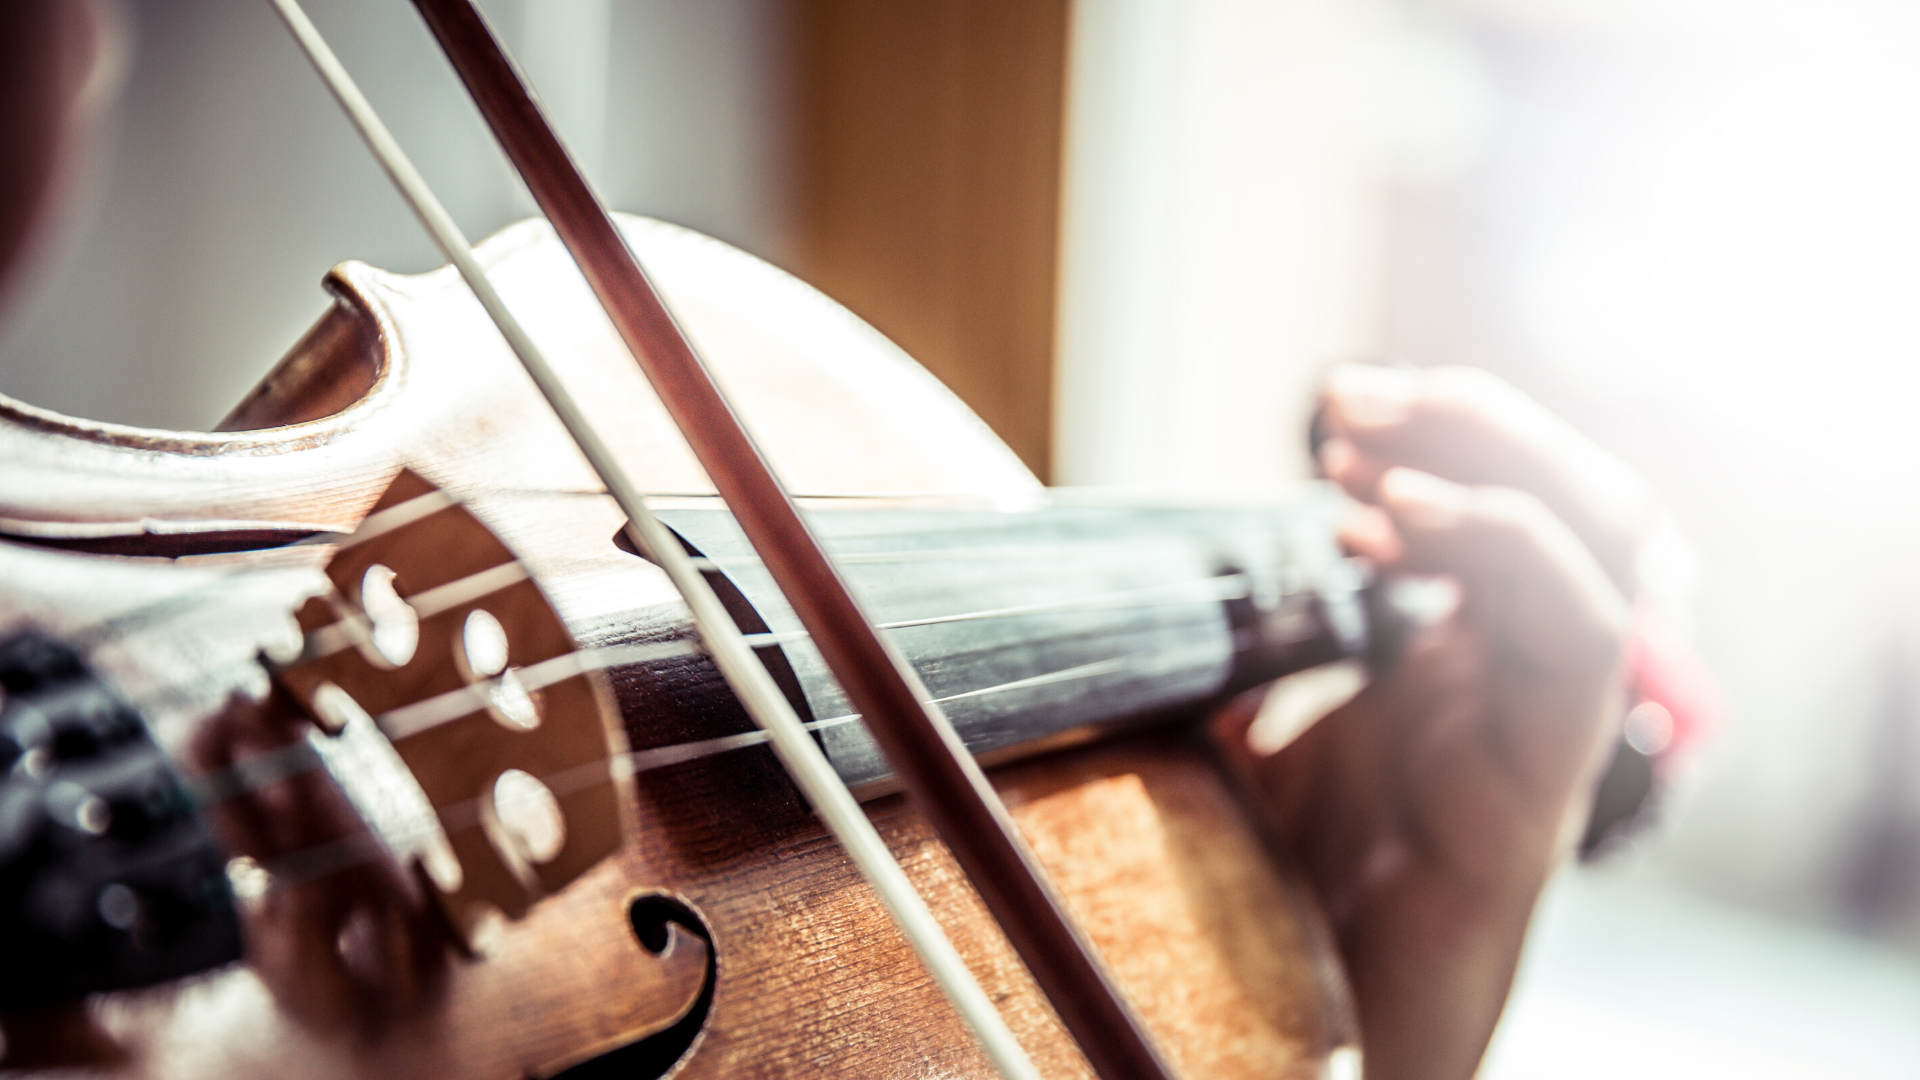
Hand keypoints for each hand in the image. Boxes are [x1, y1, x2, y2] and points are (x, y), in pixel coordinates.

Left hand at [1215, 365, 1654, 1079]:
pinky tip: (1398, 525)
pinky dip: (1507, 554)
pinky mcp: (1530, 809)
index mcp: (1443, 669)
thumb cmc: (1256, 912)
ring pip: (1606, 554)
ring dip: (1496, 467)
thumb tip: (1158, 563)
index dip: (1434, 437)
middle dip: (1471, 424)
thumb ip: (1226, 659)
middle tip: (1351, 398)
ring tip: (1374, 451)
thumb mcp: (1220, 747)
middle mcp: (1503, 694)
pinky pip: (1576, 652)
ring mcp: (1530, 745)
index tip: (1330, 414)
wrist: (1289, 1059)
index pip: (1500, 507)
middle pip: (1570, 505)